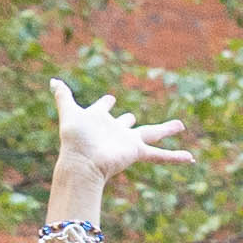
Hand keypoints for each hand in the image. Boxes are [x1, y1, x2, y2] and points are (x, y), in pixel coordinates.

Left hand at [49, 76, 192, 190]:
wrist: (82, 162)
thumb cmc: (75, 139)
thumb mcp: (69, 112)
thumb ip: (62, 96)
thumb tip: (53, 80)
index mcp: (98, 120)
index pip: (103, 108)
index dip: (105, 104)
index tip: (110, 100)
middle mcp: (114, 131)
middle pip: (126, 123)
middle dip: (128, 120)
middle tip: (132, 117)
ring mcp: (127, 142)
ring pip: (152, 134)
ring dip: (166, 130)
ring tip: (181, 125)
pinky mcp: (136, 152)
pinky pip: (159, 155)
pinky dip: (175, 157)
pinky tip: (190, 158)